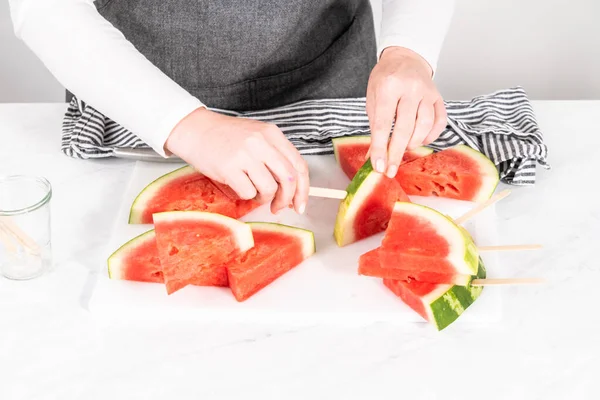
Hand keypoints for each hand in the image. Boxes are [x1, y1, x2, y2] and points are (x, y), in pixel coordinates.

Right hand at [165, 108, 308, 213]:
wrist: (195, 130)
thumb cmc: (226, 137)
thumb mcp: (256, 137)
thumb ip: (275, 156)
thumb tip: (291, 188)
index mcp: (273, 134)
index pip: (299, 165)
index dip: (304, 189)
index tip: (300, 203)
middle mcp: (262, 142)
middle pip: (289, 179)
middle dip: (288, 199)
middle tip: (280, 207)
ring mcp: (245, 155)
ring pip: (269, 188)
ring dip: (264, 198)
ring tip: (254, 193)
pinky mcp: (229, 167)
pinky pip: (248, 192)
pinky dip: (246, 196)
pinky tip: (239, 187)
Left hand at [366, 46, 446, 177]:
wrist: (405, 57)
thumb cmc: (385, 79)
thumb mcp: (373, 98)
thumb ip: (374, 127)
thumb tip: (373, 157)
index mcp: (389, 87)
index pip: (383, 124)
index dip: (380, 147)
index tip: (379, 166)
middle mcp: (410, 88)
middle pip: (405, 128)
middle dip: (397, 153)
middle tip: (391, 170)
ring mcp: (427, 92)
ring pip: (425, 125)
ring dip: (414, 143)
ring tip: (404, 148)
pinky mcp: (438, 96)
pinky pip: (440, 121)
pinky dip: (431, 135)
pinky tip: (421, 140)